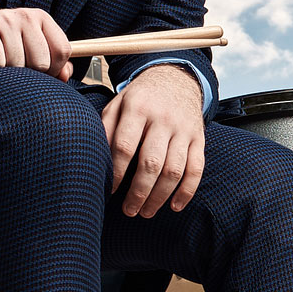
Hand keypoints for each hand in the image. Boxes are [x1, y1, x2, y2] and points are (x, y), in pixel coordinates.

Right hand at [0, 7, 72, 80]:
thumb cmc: (5, 44)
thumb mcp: (32, 48)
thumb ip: (54, 62)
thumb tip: (65, 76)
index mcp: (41, 18)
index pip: (62, 50)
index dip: (55, 70)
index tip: (42, 73)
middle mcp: (25, 15)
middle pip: (42, 62)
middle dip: (29, 73)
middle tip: (16, 68)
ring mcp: (4, 21)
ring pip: (18, 65)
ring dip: (8, 72)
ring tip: (0, 62)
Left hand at [101, 64, 204, 218]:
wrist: (176, 79)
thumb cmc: (140, 99)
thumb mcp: (117, 104)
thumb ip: (105, 129)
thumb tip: (93, 161)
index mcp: (137, 108)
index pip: (125, 146)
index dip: (117, 172)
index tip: (109, 190)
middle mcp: (162, 118)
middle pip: (151, 162)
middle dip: (139, 192)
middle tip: (129, 210)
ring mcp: (183, 129)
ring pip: (174, 170)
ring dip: (159, 196)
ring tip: (145, 212)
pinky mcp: (198, 138)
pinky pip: (196, 169)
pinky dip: (186, 191)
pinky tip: (174, 206)